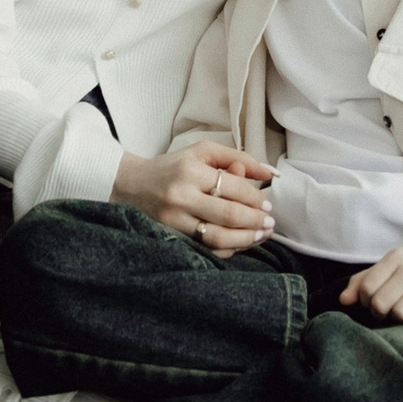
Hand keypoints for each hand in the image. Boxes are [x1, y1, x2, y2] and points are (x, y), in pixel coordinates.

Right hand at [112, 143, 274, 254]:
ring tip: (262, 235)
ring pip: (218, 236)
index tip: (267, 205)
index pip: (233, 187)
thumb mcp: (201, 152)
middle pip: (228, 214)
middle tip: (270, 223)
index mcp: (190, 170)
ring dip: (246, 238)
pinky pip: (206, 249)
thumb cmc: (172, 167)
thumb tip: (269, 173)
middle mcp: (181, 196)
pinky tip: (240, 243)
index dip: (255, 198)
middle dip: (255, 220)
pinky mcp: (171, 236)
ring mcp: (175, 220)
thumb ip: (236, 158)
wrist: (132, 185)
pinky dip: (228, 248)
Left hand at [339, 246, 402, 321]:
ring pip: (401, 313)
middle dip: (380, 312)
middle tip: (387, 311)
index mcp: (397, 257)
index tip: (372, 302)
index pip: (367, 287)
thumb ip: (362, 282)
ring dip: (400, 318)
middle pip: (381, 303)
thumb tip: (343, 300)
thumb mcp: (389, 269)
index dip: (365, 301)